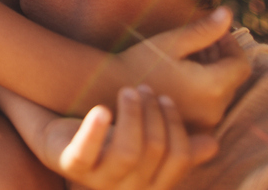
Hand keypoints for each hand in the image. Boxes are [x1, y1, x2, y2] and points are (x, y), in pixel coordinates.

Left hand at [48, 85, 217, 189]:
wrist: (54, 133)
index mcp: (150, 184)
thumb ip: (175, 145)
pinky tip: (102, 110)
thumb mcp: (141, 140)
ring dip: (133, 116)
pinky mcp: (69, 164)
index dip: (176, 126)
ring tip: (128, 91)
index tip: (165, 98)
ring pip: (128, 153)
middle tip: (144, 88)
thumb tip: (213, 145)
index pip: (179, 158)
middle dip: (155, 114)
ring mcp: (97, 178)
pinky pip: (84, 153)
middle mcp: (127, 187)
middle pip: (155, 150)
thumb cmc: (105, 139)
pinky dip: (95, 131)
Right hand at [115, 7, 249, 127]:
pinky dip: (204, 89)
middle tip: (200, 41)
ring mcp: (204, 123)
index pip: (242, 65)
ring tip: (189, 56)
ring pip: (222, 92)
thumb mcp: (173, 42)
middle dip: (221, 57)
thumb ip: (204, 30)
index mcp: (212, 87)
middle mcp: (214, 111)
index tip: (216, 32)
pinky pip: (210, 106)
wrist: (111, 90)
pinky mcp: (193, 129)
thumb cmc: (141, 62)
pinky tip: (183, 76)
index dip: (232, 45)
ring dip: (213, 72)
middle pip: (233, 79)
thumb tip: (228, 12)